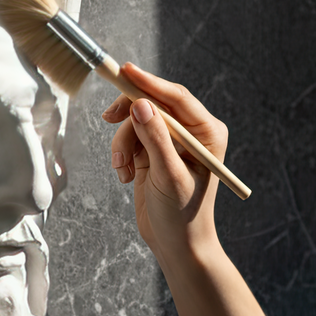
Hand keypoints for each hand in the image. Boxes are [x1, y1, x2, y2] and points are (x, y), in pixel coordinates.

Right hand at [102, 63, 226, 263]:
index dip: (150, 83)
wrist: (176, 243)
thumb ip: (156, 140)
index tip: (125, 71)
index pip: (176, 97)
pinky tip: (125, 175)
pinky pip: (129, 137)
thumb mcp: (169, 177)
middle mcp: (191, 132)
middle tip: (109, 117)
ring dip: (122, 143)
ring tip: (122, 169)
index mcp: (207, 132)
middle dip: (130, 114)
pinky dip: (121, 153)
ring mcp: (170, 140)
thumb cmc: (182, 215)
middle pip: (153, 102)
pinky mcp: (152, 151)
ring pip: (136, 120)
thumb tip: (140, 106)